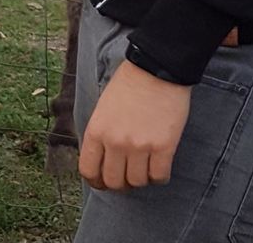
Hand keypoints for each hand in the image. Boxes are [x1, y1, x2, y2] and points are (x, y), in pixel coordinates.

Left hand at [79, 59, 190, 191]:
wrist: (155, 68)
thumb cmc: (128, 84)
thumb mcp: (103, 107)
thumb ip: (101, 134)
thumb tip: (102, 160)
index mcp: (96, 130)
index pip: (88, 170)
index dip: (96, 181)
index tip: (103, 181)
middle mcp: (115, 141)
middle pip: (113, 182)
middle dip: (120, 183)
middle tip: (127, 174)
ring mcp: (140, 146)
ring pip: (137, 182)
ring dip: (141, 177)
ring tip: (144, 165)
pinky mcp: (164, 147)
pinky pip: (159, 177)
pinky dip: (159, 175)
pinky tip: (159, 164)